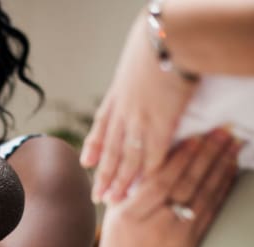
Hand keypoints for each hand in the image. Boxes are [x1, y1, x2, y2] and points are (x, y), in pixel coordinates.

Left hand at [81, 10, 198, 203]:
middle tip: (97, 197)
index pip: (101, 127)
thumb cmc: (159, 42)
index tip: (85, 163)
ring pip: (127, 158)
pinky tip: (145, 186)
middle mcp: (123, 113)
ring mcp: (140, 121)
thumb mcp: (137, 61)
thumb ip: (136, 78)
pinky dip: (148, 172)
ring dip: (121, 181)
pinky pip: (152, 155)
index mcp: (117, 97)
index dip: (94, 147)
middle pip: (110, 151)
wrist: (169, 38)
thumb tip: (142, 79)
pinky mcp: (161, 124)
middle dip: (103, 175)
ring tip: (114, 200)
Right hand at [98, 128, 238, 246]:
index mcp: (130, 215)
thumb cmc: (120, 237)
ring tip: (232, 144)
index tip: (194, 135)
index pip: (158, 182)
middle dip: (206, 156)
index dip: (178, 159)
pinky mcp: (193, 245)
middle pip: (186, 186)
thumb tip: (152, 148)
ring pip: (203, 197)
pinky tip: (231, 170)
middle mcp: (154, 227)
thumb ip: (132, 185)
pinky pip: (212, 212)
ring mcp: (176, 238)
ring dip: (220, 168)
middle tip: (223, 131)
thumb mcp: (115, 211)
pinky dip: (223, 189)